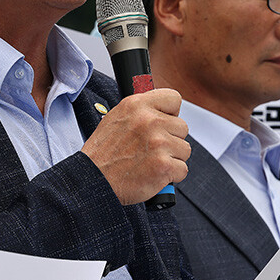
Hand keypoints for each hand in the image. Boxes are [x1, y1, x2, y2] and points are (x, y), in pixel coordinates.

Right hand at [81, 90, 189, 204]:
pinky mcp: (164, 165)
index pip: (174, 98)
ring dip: (172, 158)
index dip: (171, 113)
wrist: (94, 180)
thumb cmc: (104, 154)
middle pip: (182, 127)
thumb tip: (163, 110)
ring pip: (184, 149)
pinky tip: (154, 174)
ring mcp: (159, 143)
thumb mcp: (116, 118)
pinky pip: (182, 169)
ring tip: (150, 162)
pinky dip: (171, 176)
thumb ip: (141, 111)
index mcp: (137, 105)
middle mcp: (150, 121)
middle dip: (171, 140)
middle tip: (151, 149)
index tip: (164, 123)